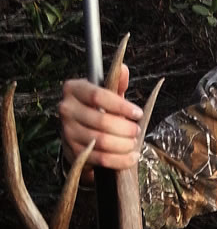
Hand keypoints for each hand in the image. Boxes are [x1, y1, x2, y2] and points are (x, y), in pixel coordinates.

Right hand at [59, 64, 142, 179]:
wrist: (79, 134)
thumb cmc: (97, 110)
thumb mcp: (107, 94)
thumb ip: (116, 83)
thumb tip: (123, 69)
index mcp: (74, 89)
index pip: (99, 96)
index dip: (122, 106)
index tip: (138, 113)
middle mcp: (66, 109)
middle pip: (101, 121)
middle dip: (125, 129)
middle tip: (137, 131)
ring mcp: (67, 132)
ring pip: (101, 141)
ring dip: (124, 145)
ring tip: (134, 143)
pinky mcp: (73, 151)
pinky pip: (101, 158)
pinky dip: (120, 160)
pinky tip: (132, 157)